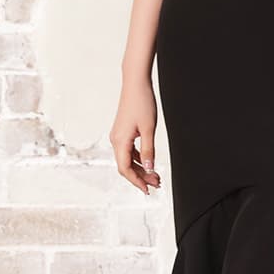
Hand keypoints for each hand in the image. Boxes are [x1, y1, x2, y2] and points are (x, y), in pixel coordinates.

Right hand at [109, 77, 160, 195]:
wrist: (136, 83)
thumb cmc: (142, 102)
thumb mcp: (149, 128)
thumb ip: (148, 150)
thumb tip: (149, 168)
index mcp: (120, 141)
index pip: (125, 169)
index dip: (136, 181)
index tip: (148, 190)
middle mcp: (116, 140)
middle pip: (126, 166)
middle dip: (141, 176)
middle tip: (157, 184)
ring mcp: (118, 136)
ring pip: (128, 158)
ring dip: (141, 168)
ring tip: (156, 175)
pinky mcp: (123, 131)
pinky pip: (129, 150)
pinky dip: (138, 158)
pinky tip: (148, 162)